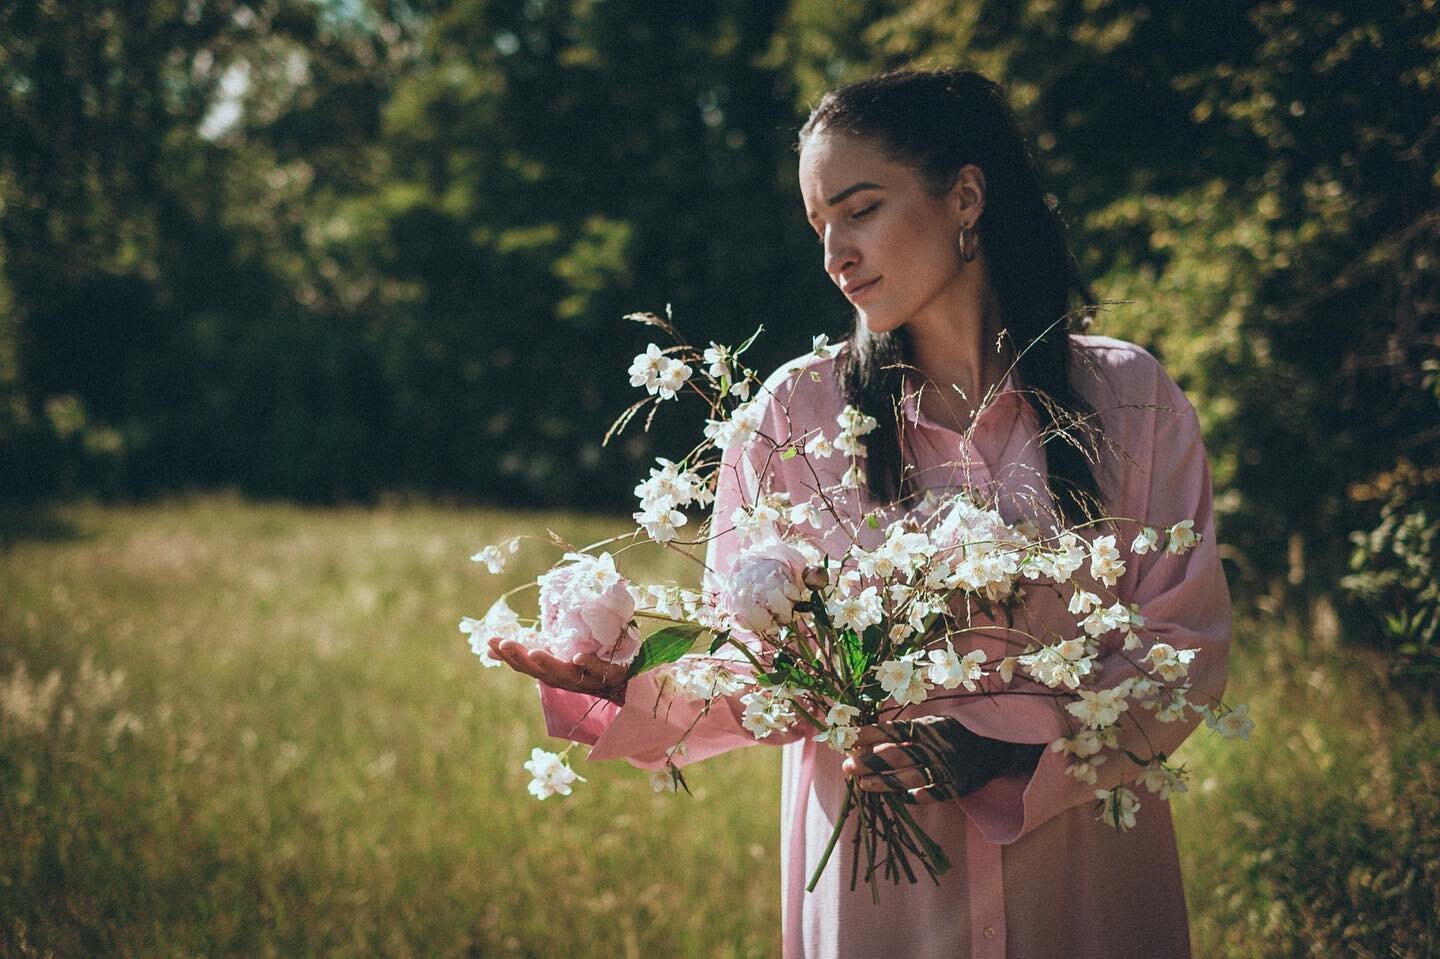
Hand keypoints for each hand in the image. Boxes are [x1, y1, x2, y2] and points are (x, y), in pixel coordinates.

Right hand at [487, 637, 628, 703]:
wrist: (623, 684)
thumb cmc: (580, 669)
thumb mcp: (551, 661)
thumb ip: (524, 654)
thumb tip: (489, 648)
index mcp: (549, 673)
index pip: (523, 666)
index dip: (506, 655)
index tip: (490, 641)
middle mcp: (563, 679)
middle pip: (538, 671)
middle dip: (519, 658)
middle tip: (503, 643)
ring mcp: (584, 679)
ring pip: (563, 673)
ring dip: (547, 663)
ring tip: (534, 652)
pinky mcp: (608, 675)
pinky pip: (596, 670)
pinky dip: (586, 664)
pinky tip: (576, 656)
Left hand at [840, 716, 1037, 803]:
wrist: (993, 748)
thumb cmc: (950, 735)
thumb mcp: (929, 727)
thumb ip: (902, 736)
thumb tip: (864, 744)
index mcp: (926, 728)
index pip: (893, 730)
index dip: (870, 734)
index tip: (848, 737)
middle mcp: (934, 747)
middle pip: (898, 755)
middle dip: (871, 762)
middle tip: (847, 766)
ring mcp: (945, 768)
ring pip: (911, 778)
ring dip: (885, 782)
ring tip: (863, 785)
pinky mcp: (955, 787)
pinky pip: (931, 795)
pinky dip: (914, 798)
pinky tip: (898, 798)